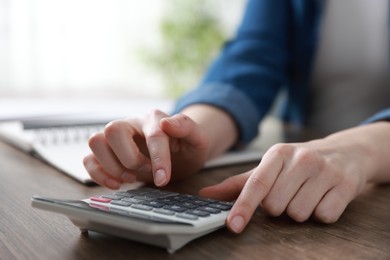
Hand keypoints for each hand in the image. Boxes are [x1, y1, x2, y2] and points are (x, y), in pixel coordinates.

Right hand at [83, 109, 208, 188]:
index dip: (158, 159)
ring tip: (131, 178)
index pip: (153, 135)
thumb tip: (168, 122)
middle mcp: (131, 125)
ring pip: (95, 142)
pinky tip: (116, 184)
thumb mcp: (197, 138)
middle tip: (144, 171)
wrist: (180, 155)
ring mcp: (116, 139)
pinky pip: (88, 159)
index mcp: (154, 119)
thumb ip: (187, 127)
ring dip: (111, 166)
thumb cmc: (186, 146)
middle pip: (113, 130)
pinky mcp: (107, 154)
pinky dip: (97, 174)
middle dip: (129, 158)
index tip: (163, 180)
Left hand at [200, 136, 371, 232]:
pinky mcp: (345, 185)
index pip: (256, 184)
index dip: (243, 207)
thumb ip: (238, 183)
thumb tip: (205, 195)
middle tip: (289, 192)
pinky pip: (324, 216)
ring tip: (307, 193)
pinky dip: (320, 213)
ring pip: (298, 214)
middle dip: (278, 206)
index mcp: (278, 154)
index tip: (233, 225)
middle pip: (276, 206)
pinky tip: (323, 197)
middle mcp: (301, 159)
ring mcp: (324, 171)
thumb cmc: (300, 162)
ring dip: (299, 211)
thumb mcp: (270, 166)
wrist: (346, 152)